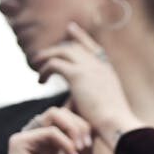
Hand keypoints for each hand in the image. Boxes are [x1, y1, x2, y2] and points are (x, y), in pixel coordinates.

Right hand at [0, 105, 93, 153]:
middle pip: (62, 113)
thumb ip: (84, 152)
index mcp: (48, 145)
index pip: (66, 121)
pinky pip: (49, 131)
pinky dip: (65, 141)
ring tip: (82, 148)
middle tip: (88, 145)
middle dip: (80, 125)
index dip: (82, 126)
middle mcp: (36, 138)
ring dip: (74, 128)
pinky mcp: (19, 142)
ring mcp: (27, 138)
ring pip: (54, 114)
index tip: (91, 145)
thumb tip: (94, 132)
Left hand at [31, 22, 141, 144]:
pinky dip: (45, 71)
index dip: (81, 37)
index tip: (70, 29)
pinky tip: (41, 81)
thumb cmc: (112, 124)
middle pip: (75, 46)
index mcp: (108, 71)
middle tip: (43, 54)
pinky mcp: (77, 75)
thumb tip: (78, 101)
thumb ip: (92, 97)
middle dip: (58, 46)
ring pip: (61, 51)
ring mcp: (89, 67)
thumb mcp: (105, 106)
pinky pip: (54, 64)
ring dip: (47, 57)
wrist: (116, 124)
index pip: (93, 47)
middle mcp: (99, 65)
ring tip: (36, 66)